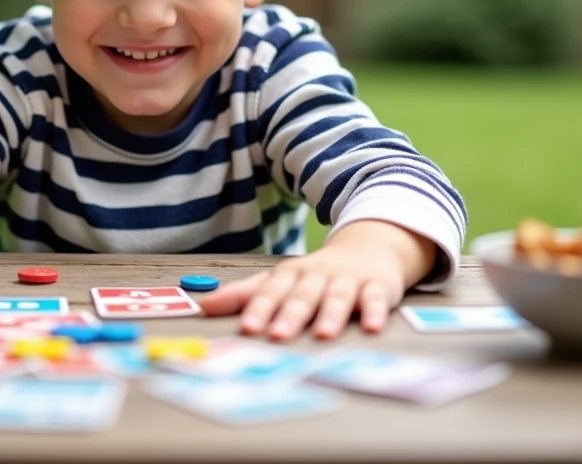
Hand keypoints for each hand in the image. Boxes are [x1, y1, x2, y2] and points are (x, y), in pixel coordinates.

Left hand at [199, 220, 435, 340]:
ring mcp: (348, 280)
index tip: (247, 328)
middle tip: (277, 336)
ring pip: (338, 296)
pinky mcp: (377, 287)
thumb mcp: (281, 280)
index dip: (259, 308)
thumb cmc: (316, 273)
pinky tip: (373, 327)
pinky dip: (375, 312)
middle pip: (302, 295)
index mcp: (292, 274)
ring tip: (322, 335)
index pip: (272, 291)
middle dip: (290, 314)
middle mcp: (318, 276)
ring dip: (331, 314)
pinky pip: (376, 298)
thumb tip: (204, 306)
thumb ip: (245, 295)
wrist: (369, 246)